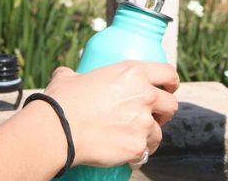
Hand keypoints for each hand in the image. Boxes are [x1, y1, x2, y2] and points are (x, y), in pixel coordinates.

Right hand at [44, 61, 179, 166]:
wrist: (57, 131)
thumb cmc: (61, 102)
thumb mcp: (69, 77)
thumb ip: (75, 74)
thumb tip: (66, 74)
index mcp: (133, 73)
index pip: (168, 73)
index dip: (171, 82)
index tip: (169, 89)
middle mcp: (144, 95)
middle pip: (171, 105)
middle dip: (164, 112)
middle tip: (152, 117)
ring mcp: (143, 122)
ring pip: (158, 132)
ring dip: (149, 136)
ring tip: (133, 138)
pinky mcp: (137, 146)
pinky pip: (145, 152)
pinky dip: (137, 154)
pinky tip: (127, 154)